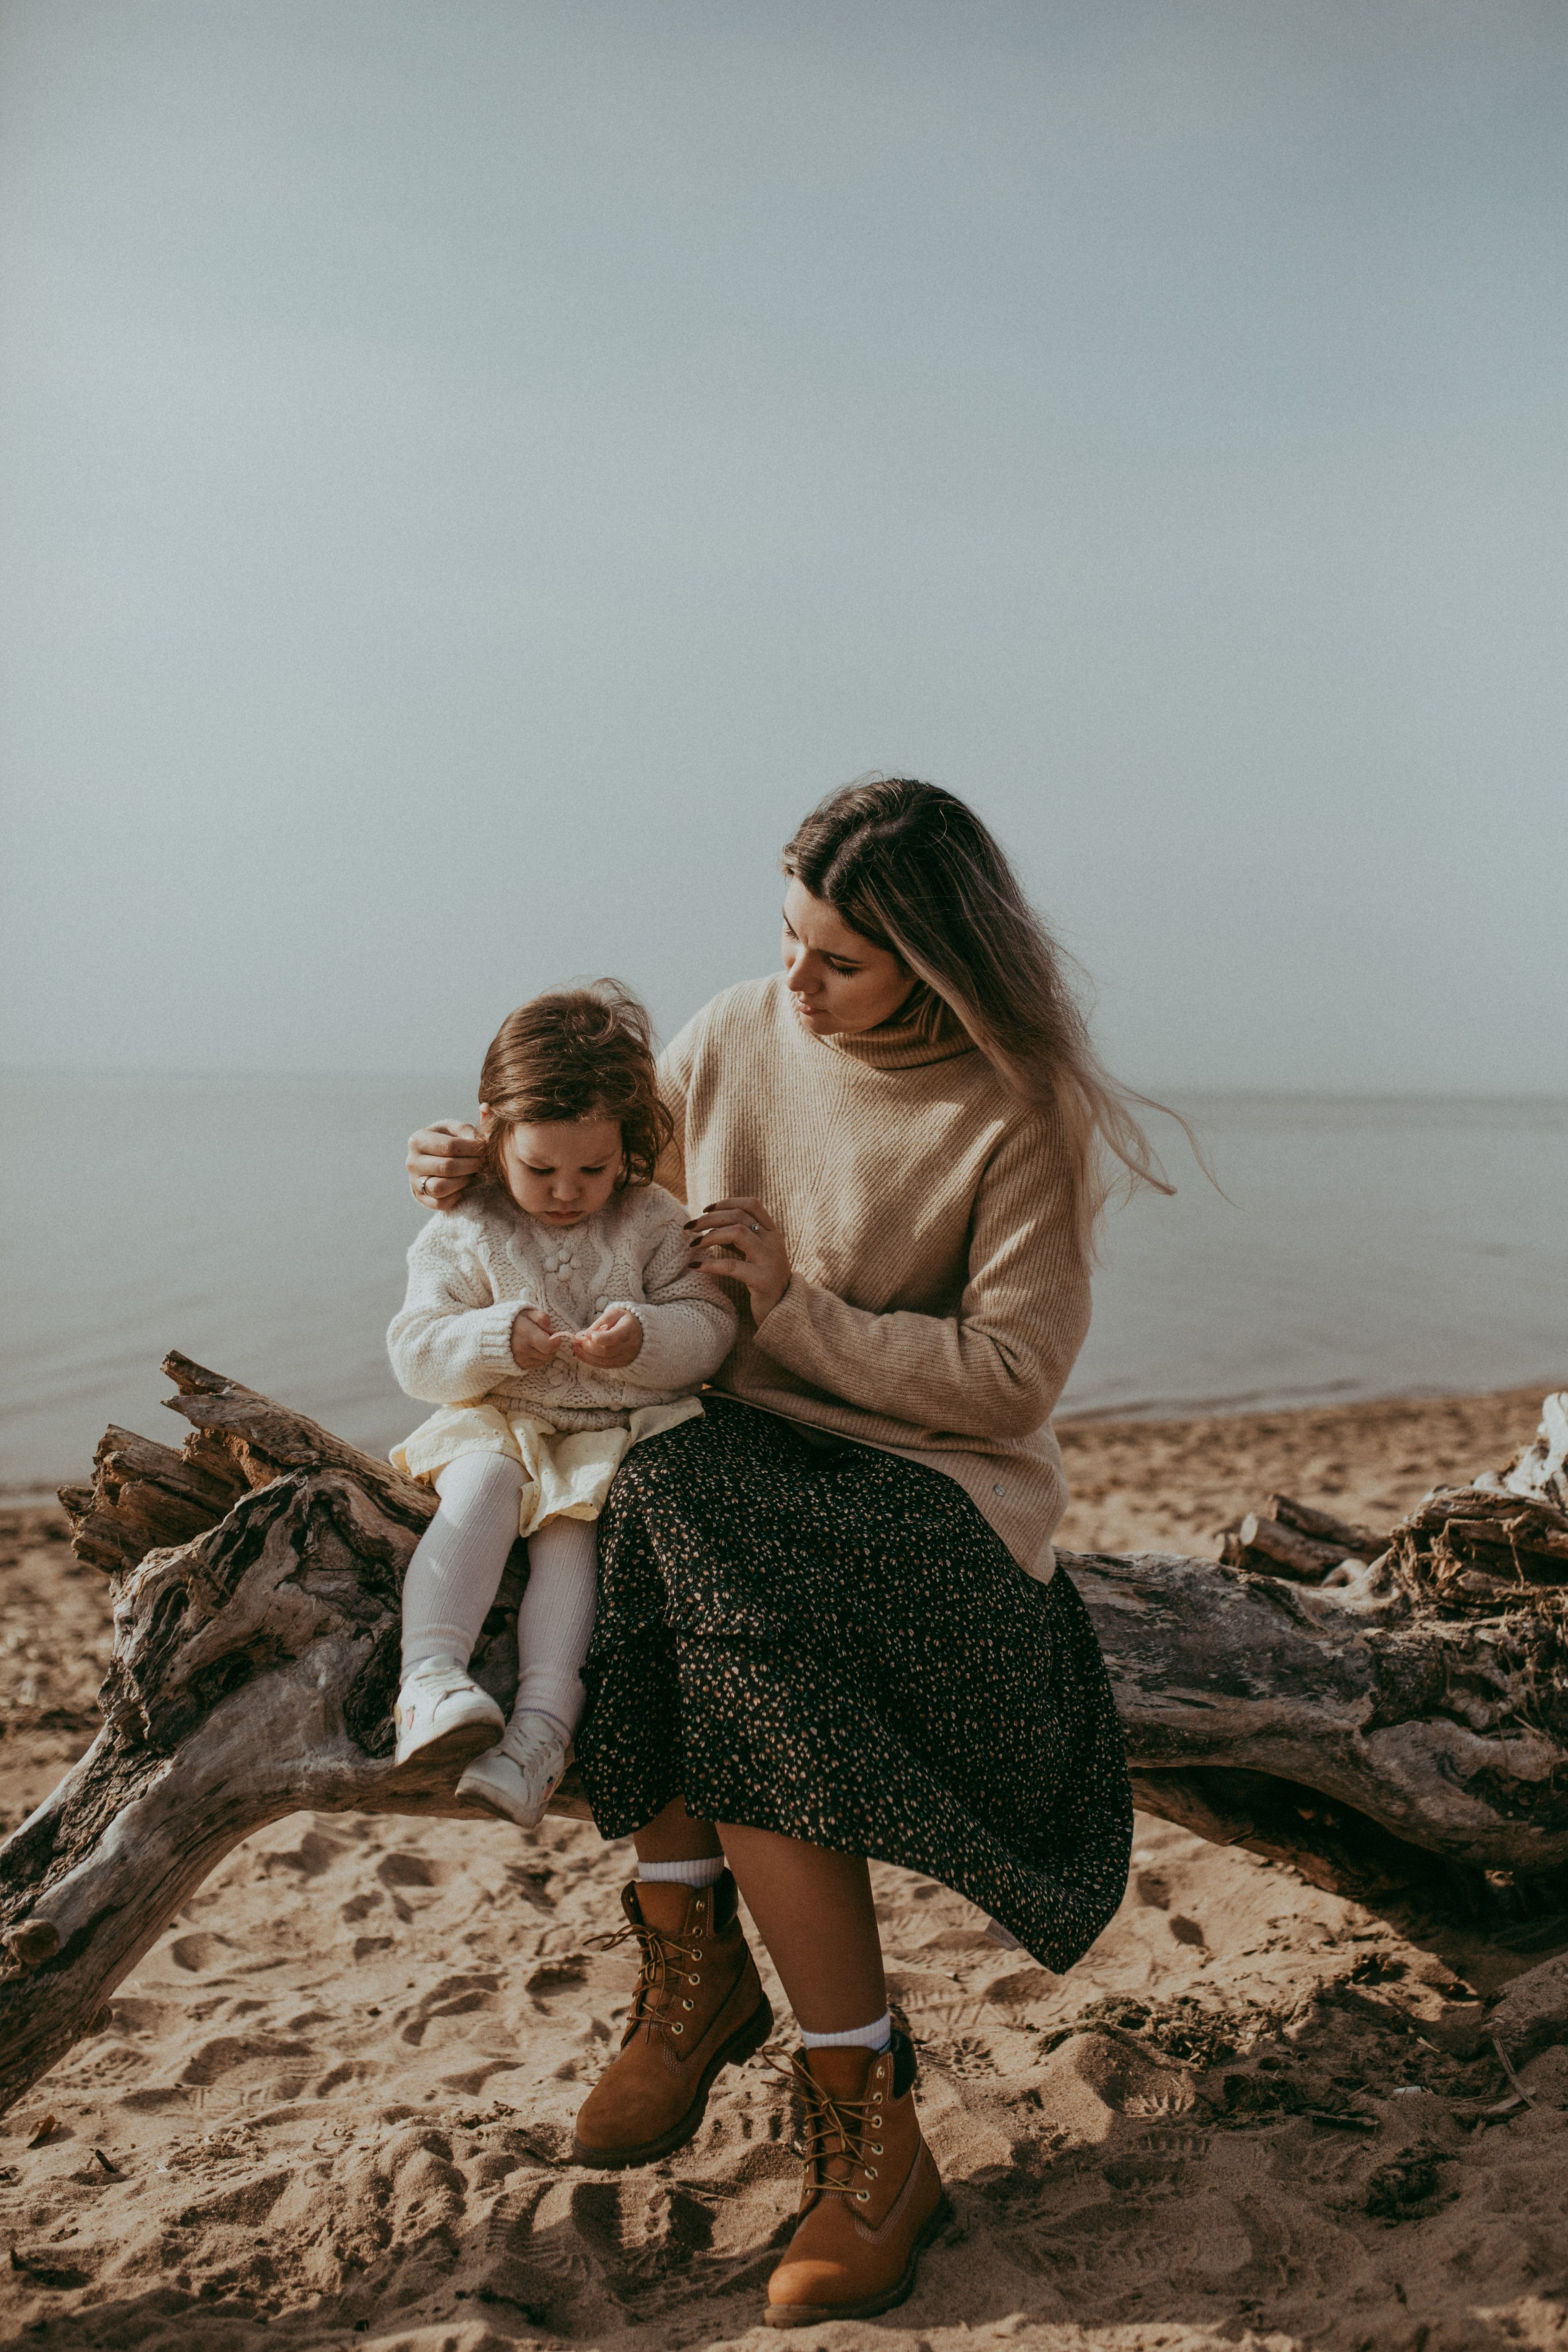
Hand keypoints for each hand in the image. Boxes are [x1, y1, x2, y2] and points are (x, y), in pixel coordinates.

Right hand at [408, 1120, 482, 1209]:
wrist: (434, 1161)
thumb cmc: (450, 1142)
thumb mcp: (457, 1130)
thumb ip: (471, 1126)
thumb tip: (485, 1111)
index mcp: (418, 1139)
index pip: (450, 1146)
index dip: (473, 1149)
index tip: (485, 1149)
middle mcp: (411, 1161)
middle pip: (447, 1167)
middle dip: (471, 1165)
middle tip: (483, 1162)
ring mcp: (414, 1182)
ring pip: (440, 1187)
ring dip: (463, 1181)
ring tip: (472, 1173)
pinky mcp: (421, 1199)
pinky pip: (441, 1203)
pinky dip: (457, 1195)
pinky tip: (463, 1185)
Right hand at [511, 1308, 566, 1369]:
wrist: (491, 1334)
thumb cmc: (512, 1320)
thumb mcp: (526, 1312)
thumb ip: (541, 1318)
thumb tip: (552, 1331)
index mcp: (526, 1334)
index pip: (550, 1345)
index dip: (556, 1340)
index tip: (552, 1334)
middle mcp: (523, 1350)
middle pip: (550, 1354)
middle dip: (551, 1345)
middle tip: (543, 1336)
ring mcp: (521, 1360)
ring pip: (545, 1360)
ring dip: (545, 1351)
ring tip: (535, 1341)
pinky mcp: (520, 1366)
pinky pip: (538, 1364)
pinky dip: (538, 1357)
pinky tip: (531, 1348)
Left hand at [571, 1310, 643, 1369]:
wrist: (640, 1334)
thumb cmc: (624, 1321)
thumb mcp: (615, 1313)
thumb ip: (601, 1322)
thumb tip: (587, 1334)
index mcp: (629, 1331)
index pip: (614, 1338)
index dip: (599, 1338)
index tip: (587, 1333)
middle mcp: (629, 1347)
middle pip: (606, 1351)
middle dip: (588, 1347)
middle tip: (575, 1340)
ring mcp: (624, 1358)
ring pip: (602, 1361)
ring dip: (585, 1355)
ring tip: (574, 1347)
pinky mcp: (619, 1364)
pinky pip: (602, 1365)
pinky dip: (589, 1360)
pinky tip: (580, 1353)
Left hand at [684, 1197, 789, 1323]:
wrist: (782, 1311)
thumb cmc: (763, 1281)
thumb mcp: (753, 1255)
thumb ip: (739, 1239)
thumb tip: (711, 1225)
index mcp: (772, 1233)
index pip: (752, 1205)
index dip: (727, 1203)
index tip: (706, 1210)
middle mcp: (773, 1242)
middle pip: (739, 1216)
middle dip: (710, 1218)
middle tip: (690, 1227)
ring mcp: (770, 1259)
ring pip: (737, 1232)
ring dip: (710, 1235)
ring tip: (693, 1244)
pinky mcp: (763, 1279)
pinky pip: (732, 1266)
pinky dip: (710, 1264)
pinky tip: (695, 1266)